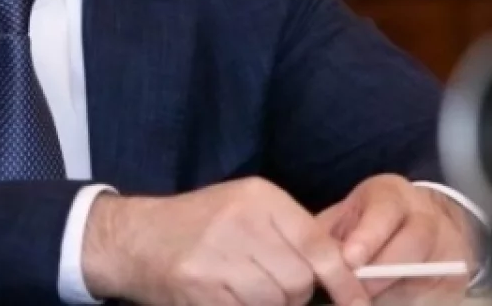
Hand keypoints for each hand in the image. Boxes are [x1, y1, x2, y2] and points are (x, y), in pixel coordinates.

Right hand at [82, 178, 370, 305]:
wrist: (134, 237)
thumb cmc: (198, 226)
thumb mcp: (245, 210)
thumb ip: (290, 234)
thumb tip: (343, 273)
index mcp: (259, 197)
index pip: (320, 246)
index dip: (344, 281)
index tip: (357, 301)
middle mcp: (241, 221)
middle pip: (299, 281)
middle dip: (292, 293)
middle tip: (267, 284)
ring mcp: (219, 255)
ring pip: (276, 301)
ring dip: (267, 304)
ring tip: (242, 288)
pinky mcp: (201, 287)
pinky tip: (225, 295)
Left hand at [317, 175, 474, 305]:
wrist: (416, 221)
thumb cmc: (366, 222)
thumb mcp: (346, 218)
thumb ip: (328, 235)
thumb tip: (305, 258)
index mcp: (392, 194)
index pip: (385, 211)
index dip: (368, 237)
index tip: (349, 259)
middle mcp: (426, 214)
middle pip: (413, 242)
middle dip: (381, 271)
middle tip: (354, 290)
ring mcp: (448, 243)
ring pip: (428, 270)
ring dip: (395, 291)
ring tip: (365, 299)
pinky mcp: (458, 273)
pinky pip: (436, 293)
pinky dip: (410, 301)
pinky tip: (385, 301)